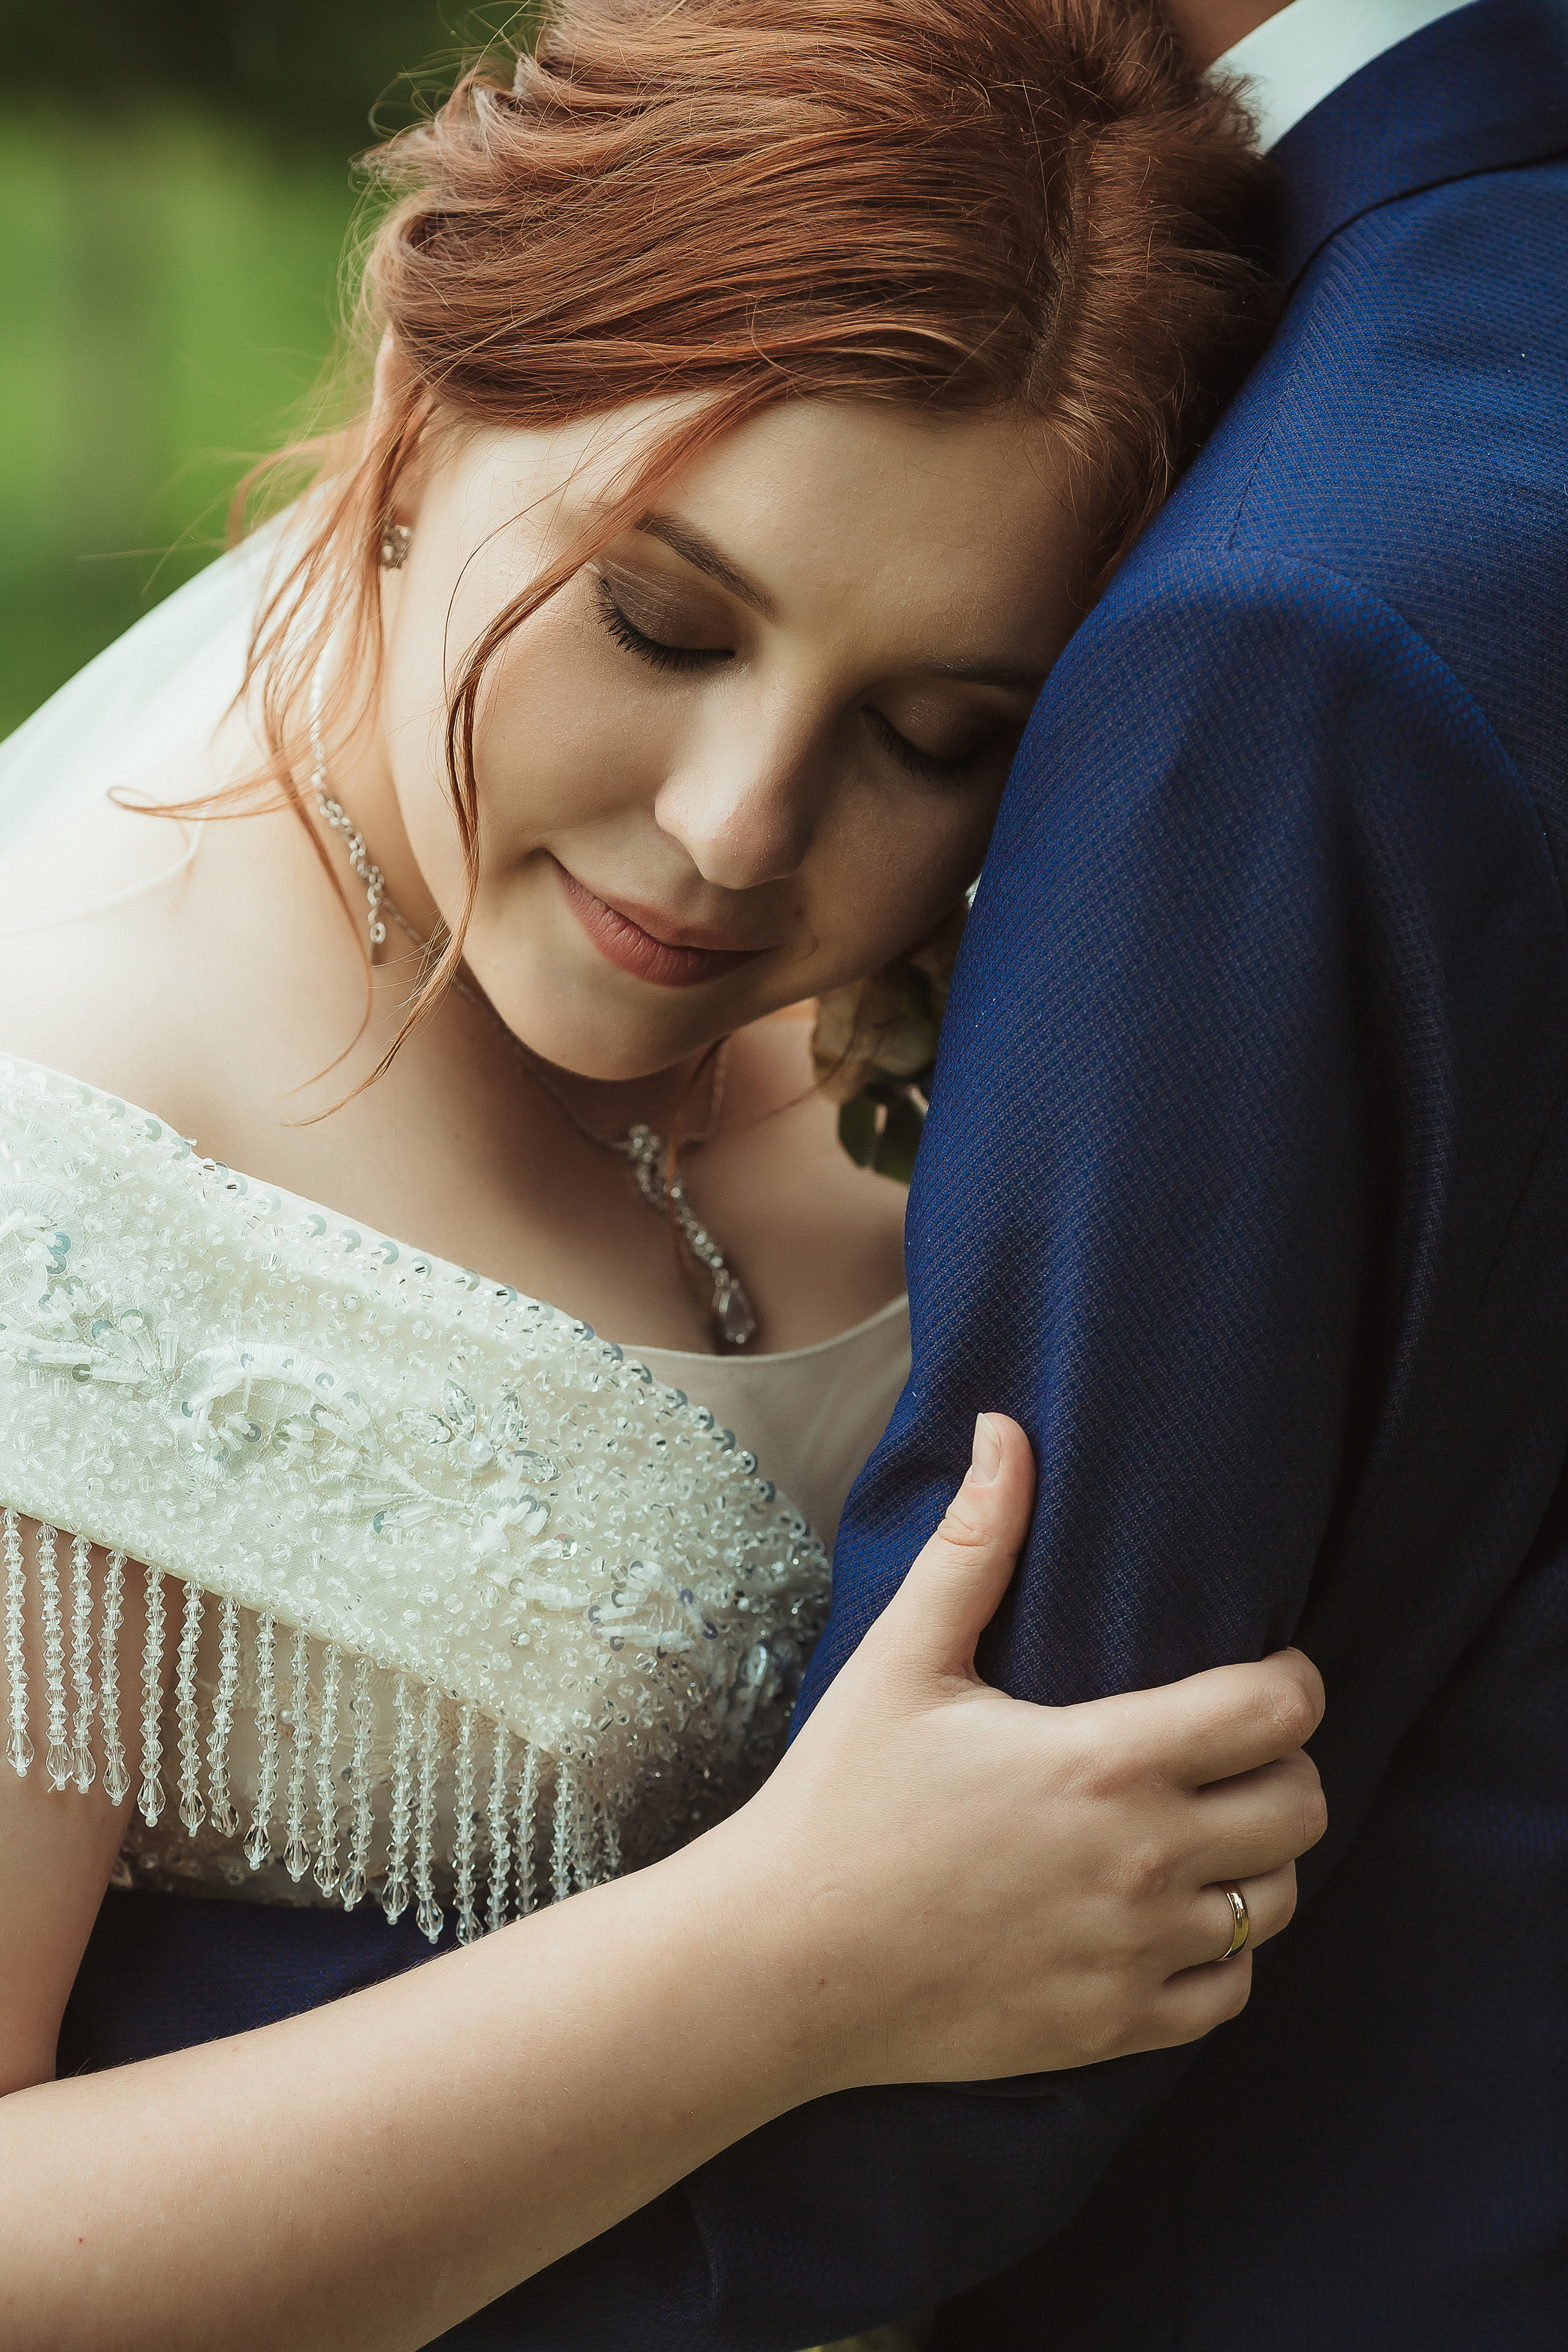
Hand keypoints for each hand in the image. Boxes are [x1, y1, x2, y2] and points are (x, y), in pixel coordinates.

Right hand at [714, 1412, 1325, 2090]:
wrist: (783, 1963)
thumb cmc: (838, 1801)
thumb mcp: (901, 1661)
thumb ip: (975, 1544)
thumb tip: (1005, 1431)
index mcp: (1104, 1762)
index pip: (1278, 1712)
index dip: (1291, 1681)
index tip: (1261, 1672)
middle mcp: (1142, 1862)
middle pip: (1304, 1807)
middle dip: (1282, 1767)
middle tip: (1227, 1749)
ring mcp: (1134, 1954)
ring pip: (1278, 1901)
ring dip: (1257, 1859)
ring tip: (1200, 1827)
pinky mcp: (1115, 2027)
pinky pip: (1231, 1989)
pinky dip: (1221, 1952)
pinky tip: (1166, 1914)